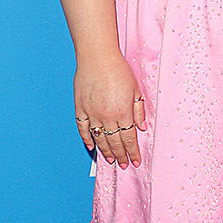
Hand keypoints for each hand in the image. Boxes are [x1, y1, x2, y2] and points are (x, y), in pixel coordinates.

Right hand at [73, 51, 147, 168]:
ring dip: (105, 151)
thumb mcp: (136, 89)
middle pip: (115, 142)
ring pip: (99, 139)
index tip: (136, 161)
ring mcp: (92, 113)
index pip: (129, 139)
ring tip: (111, 160)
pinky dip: (86, 138)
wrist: (97, 57)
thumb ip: (139, 110)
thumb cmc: (118, 70)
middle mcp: (106, 116)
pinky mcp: (80, 108)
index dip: (133, 152)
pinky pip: (83, 128)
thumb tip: (142, 128)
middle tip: (125, 165)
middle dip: (121, 156)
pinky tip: (91, 146)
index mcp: (122, 112)